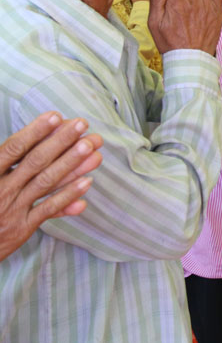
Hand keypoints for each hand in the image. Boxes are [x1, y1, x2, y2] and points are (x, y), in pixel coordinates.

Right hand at [0, 112, 103, 261]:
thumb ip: (4, 162)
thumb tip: (30, 136)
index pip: (13, 149)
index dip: (34, 131)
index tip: (55, 116)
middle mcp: (0, 189)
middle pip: (35, 161)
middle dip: (61, 141)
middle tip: (82, 123)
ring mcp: (11, 208)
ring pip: (45, 182)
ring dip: (70, 163)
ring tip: (91, 146)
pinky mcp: (21, 227)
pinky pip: (48, 208)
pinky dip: (68, 195)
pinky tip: (87, 181)